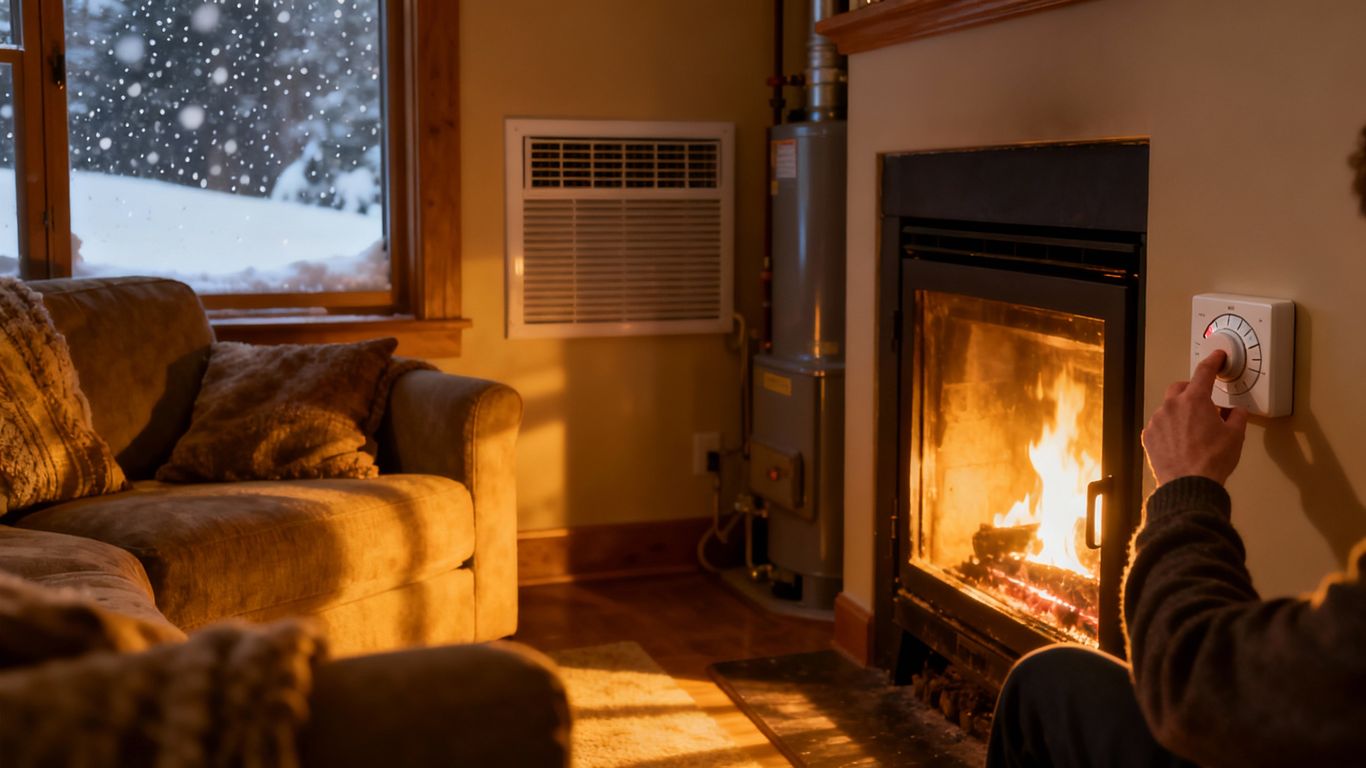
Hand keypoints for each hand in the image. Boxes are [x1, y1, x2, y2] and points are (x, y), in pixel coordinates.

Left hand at [1141, 350, 1249, 486]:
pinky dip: (1168, 428)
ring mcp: (1157, 421)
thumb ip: (1237, 416)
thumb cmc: (1212, 461)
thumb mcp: (1235, 435)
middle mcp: (1171, 406)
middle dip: (1192, 391)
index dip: (1213, 361)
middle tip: (1204, 404)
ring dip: (1179, 413)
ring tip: (1193, 432)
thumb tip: (1236, 411)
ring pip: (1168, 408)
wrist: (1188, 484)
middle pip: (1181, 387)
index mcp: (1195, 400)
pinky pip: (1159, 425)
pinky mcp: (1148, 436)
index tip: (1217, 356)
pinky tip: (1180, 443)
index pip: (1205, 372)